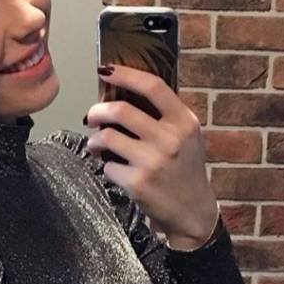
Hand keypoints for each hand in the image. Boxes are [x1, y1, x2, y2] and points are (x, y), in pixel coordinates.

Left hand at [84, 63, 219, 248]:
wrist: (191, 212)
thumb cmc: (185, 170)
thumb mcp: (188, 137)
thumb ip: (166, 115)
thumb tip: (126, 91)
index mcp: (184, 122)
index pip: (153, 86)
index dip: (126, 74)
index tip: (107, 70)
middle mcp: (170, 139)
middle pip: (121, 110)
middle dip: (97, 111)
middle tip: (92, 116)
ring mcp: (153, 162)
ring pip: (107, 137)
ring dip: (95, 140)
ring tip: (97, 145)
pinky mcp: (137, 183)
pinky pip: (108, 165)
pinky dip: (106, 166)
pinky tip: (114, 169)